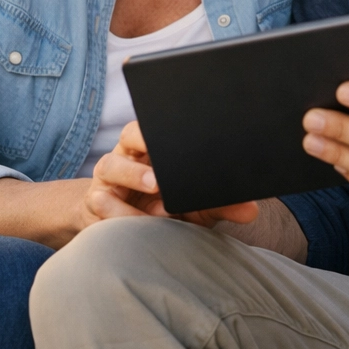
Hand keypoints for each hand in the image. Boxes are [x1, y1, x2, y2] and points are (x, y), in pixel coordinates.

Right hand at [80, 120, 258, 229]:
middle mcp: (128, 154)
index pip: (156, 123)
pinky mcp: (96, 202)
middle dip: (145, 142)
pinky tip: (132, 223)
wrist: (121, 226)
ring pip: (110, 165)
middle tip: (166, 167)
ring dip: (131, 176)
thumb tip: (252, 210)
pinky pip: (100, 202)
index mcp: (153, 146)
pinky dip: (117, 212)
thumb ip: (221, 205)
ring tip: (154, 189)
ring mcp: (109, 177)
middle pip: (130, 135)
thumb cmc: (164, 207)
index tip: (180, 129)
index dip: (164, 122)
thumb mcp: (195, 206)